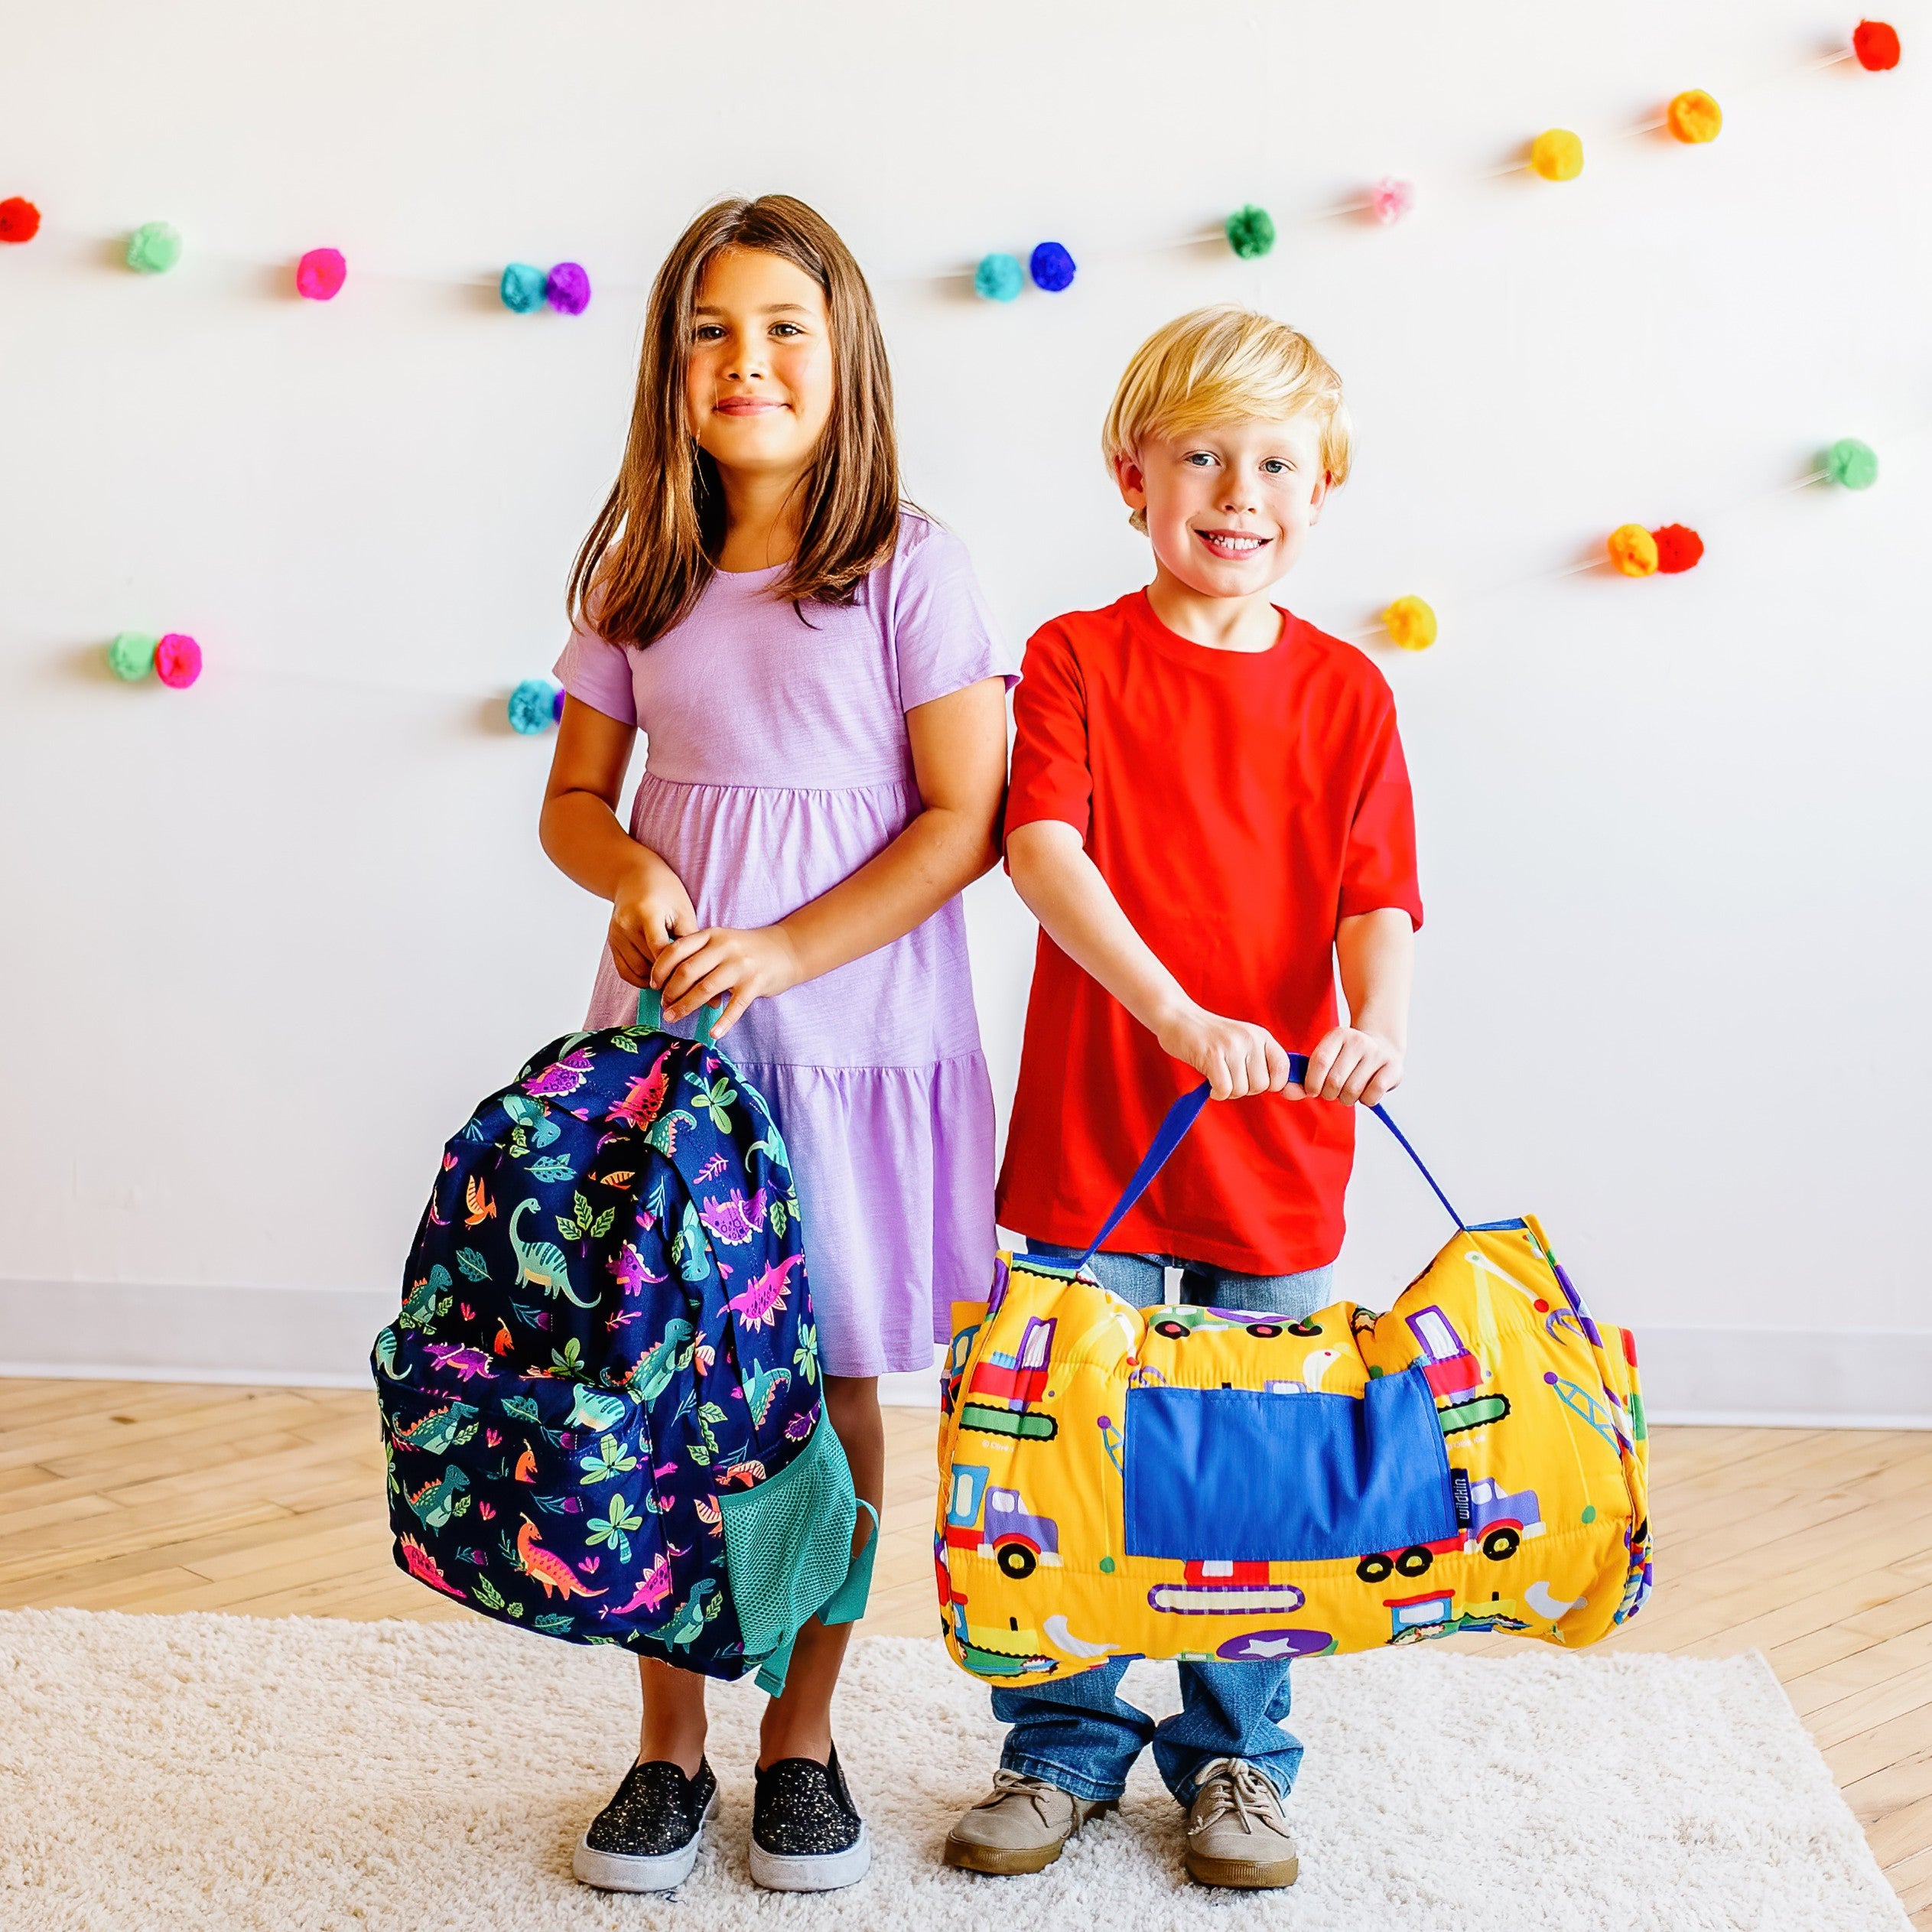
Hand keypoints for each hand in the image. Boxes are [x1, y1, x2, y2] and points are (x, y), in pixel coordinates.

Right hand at [606, 852, 698, 988]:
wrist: (634, 876)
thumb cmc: (665, 891)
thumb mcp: (684, 910)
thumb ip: (690, 940)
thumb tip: (699, 971)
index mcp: (647, 913)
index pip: (660, 951)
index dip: (676, 968)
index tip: (692, 977)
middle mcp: (626, 925)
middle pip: (648, 964)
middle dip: (668, 975)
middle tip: (687, 981)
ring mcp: (616, 935)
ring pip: (637, 972)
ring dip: (655, 978)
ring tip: (673, 976)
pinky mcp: (612, 942)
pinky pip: (625, 971)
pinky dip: (640, 978)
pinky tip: (656, 975)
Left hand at [650, 925, 804, 1038]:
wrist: (787, 949)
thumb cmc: (747, 949)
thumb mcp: (721, 941)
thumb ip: (698, 953)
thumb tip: (666, 979)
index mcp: (712, 934)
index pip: (676, 949)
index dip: (660, 969)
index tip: (652, 984)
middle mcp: (725, 948)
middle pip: (687, 971)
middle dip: (670, 992)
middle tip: (663, 1005)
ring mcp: (741, 966)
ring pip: (705, 989)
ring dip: (685, 1007)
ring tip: (673, 1018)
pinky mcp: (755, 984)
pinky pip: (735, 1007)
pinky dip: (722, 1022)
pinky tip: (713, 1033)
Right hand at [1153, 1002, 1294, 1100]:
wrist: (1178, 1018)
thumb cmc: (1210, 1036)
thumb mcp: (1242, 1041)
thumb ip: (1260, 1061)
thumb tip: (1283, 1088)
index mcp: (1261, 1036)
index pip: (1283, 1068)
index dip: (1272, 1083)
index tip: (1254, 1082)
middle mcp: (1250, 1039)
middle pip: (1261, 1085)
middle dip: (1245, 1088)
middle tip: (1230, 1077)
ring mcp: (1231, 1046)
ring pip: (1242, 1089)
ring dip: (1228, 1090)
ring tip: (1218, 1075)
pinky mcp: (1211, 1055)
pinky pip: (1224, 1089)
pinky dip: (1217, 1092)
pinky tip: (1210, 1083)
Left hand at [1297, 1026, 1403, 1105]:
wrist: (1383, 1047)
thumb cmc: (1346, 1060)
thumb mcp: (1326, 1060)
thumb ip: (1304, 1078)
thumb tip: (1285, 1091)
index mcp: (1338, 1035)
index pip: (1320, 1062)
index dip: (1312, 1083)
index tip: (1313, 1090)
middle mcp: (1358, 1041)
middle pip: (1334, 1081)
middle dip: (1329, 1094)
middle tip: (1334, 1091)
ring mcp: (1377, 1053)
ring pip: (1352, 1091)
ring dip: (1347, 1099)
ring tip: (1349, 1091)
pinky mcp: (1393, 1068)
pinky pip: (1372, 1096)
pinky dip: (1365, 1101)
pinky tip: (1366, 1092)